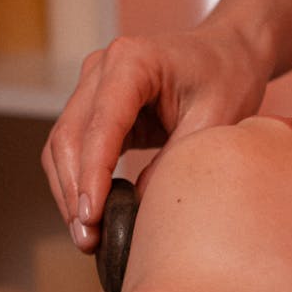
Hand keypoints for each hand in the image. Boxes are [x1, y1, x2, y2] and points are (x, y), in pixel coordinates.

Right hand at [42, 20, 269, 250]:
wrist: (229, 53)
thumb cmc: (228, 76)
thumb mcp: (217, 118)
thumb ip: (178, 158)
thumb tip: (139, 205)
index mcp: (133, 61)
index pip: (101, 123)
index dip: (91, 173)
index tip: (91, 215)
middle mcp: (102, 69)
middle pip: (68, 136)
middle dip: (74, 191)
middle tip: (87, 238)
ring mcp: (93, 87)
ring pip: (62, 146)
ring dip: (69, 192)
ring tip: (86, 237)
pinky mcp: (95, 107)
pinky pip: (74, 149)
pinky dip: (77, 182)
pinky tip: (92, 215)